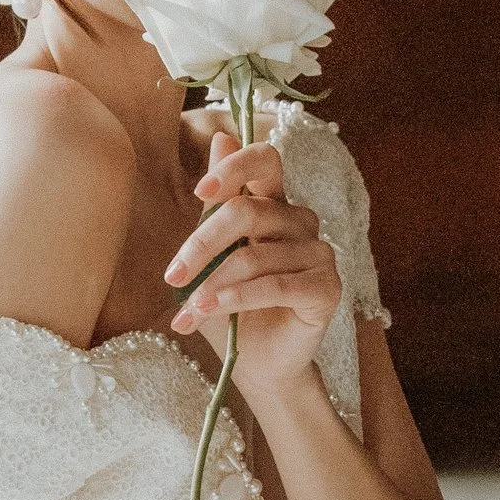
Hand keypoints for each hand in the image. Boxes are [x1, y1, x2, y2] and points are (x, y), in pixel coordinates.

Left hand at [164, 130, 341, 400]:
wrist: (258, 364)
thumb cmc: (231, 306)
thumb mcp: (212, 255)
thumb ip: (216, 204)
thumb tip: (220, 135)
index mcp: (272, 203)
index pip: (265, 160)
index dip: (234, 168)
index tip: (201, 193)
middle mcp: (299, 222)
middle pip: (248, 211)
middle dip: (201, 244)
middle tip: (172, 278)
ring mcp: (319, 253)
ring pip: (255, 256)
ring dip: (212, 286)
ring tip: (186, 312)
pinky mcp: (327, 288)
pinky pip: (277, 285)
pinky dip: (238, 297)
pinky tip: (212, 309)